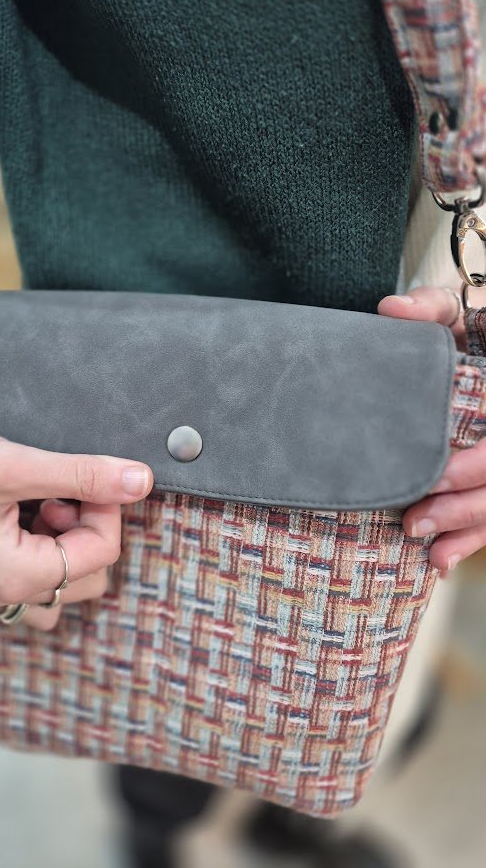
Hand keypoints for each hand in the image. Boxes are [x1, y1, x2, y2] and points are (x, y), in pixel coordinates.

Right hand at [0, 421, 152, 628]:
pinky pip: (29, 569)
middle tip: (58, 486)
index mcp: (14, 578)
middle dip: (87, 525)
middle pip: (86, 575)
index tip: (90, 472)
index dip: (107, 508)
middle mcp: (2, 593)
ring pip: (59, 579)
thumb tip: (141, 480)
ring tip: (38, 499)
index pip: (101, 554)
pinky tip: (18, 502)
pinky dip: (39, 539)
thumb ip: (81, 475)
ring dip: (65, 539)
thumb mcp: (11, 466)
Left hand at [379, 286, 482, 576]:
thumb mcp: (458, 312)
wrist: (485, 347)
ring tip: (426, 547)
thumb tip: (390, 311)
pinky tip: (441, 559)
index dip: (474, 466)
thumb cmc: (473, 332)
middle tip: (413, 522)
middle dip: (465, 506)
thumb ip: (431, 309)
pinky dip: (472, 540)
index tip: (430, 479)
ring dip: (469, 530)